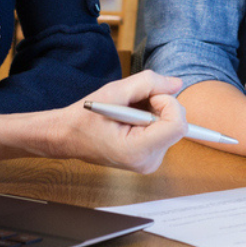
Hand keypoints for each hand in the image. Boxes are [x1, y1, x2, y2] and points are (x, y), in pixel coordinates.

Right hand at [53, 71, 186, 173]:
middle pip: (177, 123)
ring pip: (172, 125)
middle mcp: (148, 161)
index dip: (168, 102)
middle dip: (159, 105)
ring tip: (128, 112)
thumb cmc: (85, 118)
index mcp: (138, 151)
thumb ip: (150, 83)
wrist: (68, 137)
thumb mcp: (115, 92)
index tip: (150, 96)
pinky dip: (152, 119)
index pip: (177, 125)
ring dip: (155, 110)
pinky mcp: (150, 158)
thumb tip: (177, 84)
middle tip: (133, 103)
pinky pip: (165, 130)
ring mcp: (150, 162)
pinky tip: (131, 120)